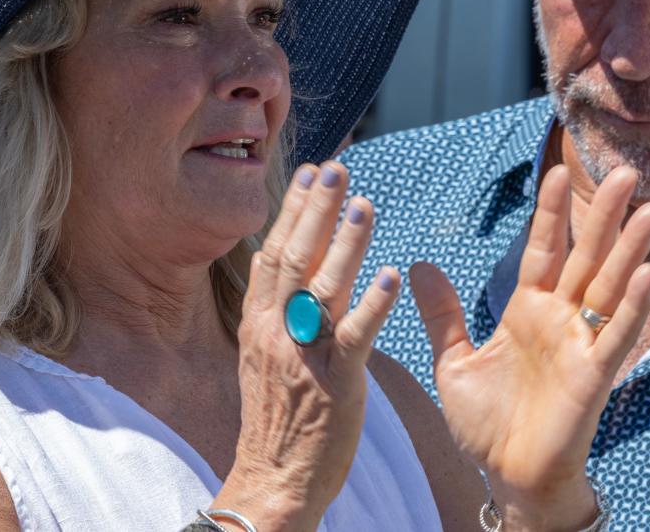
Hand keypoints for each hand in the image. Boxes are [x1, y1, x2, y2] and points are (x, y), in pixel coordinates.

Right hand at [214, 162, 399, 531]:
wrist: (273, 479)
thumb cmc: (275, 417)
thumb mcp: (260, 354)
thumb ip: (269, 307)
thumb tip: (270, 260)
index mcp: (259, 323)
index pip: (273, 254)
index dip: (291, 211)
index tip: (308, 172)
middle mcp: (277, 332)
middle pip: (295, 259)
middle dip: (315, 211)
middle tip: (335, 169)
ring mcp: (304, 355)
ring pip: (325, 289)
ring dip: (346, 244)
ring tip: (364, 204)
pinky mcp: (335, 382)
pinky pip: (355, 336)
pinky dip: (373, 303)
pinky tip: (391, 274)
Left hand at [411, 165, 649, 531]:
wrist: (506, 477)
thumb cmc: (486, 425)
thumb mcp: (454, 362)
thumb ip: (443, 315)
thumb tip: (419, 266)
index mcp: (527, 311)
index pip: (543, 250)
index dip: (550, 214)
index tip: (556, 174)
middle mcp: (560, 321)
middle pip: (586, 256)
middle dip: (604, 214)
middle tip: (625, 171)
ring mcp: (580, 345)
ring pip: (609, 286)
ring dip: (630, 248)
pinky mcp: (593, 376)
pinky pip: (616, 335)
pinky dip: (631, 306)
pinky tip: (647, 273)